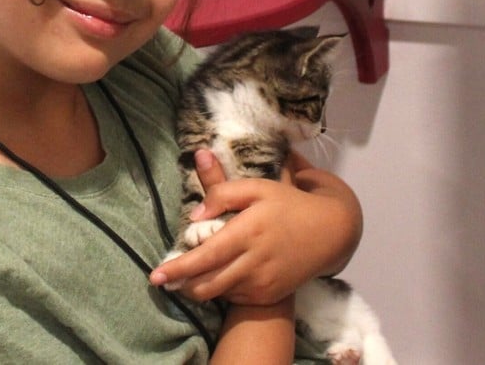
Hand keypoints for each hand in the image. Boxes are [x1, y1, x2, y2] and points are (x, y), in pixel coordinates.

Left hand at [150, 150, 361, 305]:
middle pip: (206, 284)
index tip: (155, 276)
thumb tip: (193, 212)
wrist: (330, 232)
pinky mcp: (269, 295)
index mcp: (247, 232)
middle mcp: (254, 262)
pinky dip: (222, 288)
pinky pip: (235, 297)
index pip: (205, 256)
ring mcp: (263, 282)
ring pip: (218, 294)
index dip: (178, 269)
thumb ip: (222, 192)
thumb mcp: (257, 187)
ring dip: (199, 287)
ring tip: (189, 275)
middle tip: (164, 280)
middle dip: (181, 285)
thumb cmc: (288, 204)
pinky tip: (222, 273)